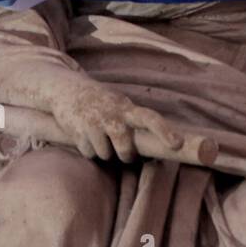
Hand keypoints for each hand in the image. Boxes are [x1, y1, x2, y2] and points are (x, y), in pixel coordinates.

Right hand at [50, 81, 182, 161]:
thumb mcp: (120, 106)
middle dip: (126, 156)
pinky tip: (86, 136)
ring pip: (106, 154)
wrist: (68, 90)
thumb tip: (152, 153)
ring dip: (104, 152)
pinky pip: (89, 153)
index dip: (164, 131)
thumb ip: (134, 124)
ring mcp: (94, 123)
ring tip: (100, 137)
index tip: (178, 144)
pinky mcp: (77, 131)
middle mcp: (112, 115)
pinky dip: (89, 150)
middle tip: (125, 154)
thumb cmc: (102, 103)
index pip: (150, 118)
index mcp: (127, 108)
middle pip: (125, 149)